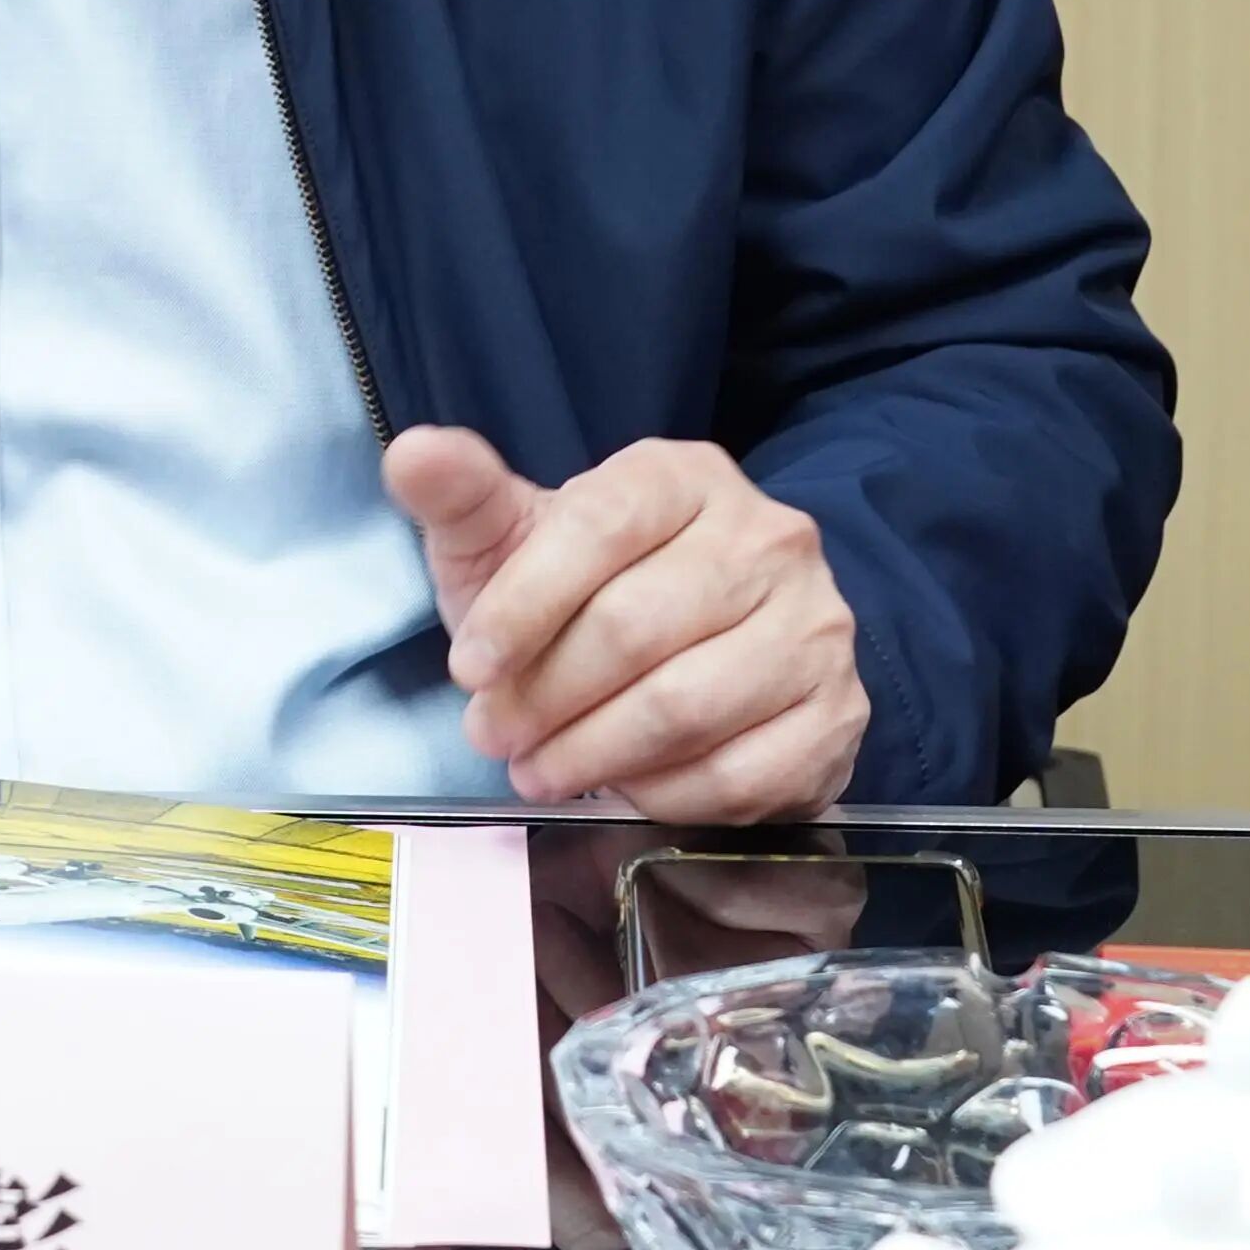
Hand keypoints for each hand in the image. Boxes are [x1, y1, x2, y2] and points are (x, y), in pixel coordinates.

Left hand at [385, 426, 865, 818]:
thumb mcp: (511, 537)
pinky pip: (738, 775)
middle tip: (494, 736)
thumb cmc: (585, 593)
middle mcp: (769, 537)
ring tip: (541, 769)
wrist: (693, 654)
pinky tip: (623, 789)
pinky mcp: (837, 715)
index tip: (469, 670)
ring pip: (684, 707)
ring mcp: (814, 627)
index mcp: (684, 476)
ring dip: (591, 754)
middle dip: (544, 697)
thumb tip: (413, 453)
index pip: (597, 529)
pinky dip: (661, 796)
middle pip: (635, 627)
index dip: (521, 606)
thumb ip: (462, 494)